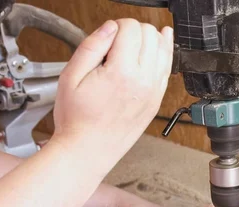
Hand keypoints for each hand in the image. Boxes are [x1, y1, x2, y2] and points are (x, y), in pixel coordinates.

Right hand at [52, 19, 172, 162]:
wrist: (88, 150)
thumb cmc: (77, 119)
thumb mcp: (71, 76)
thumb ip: (92, 46)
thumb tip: (109, 27)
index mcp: (121, 73)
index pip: (131, 29)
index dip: (118, 25)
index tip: (108, 34)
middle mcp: (143, 81)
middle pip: (151, 35)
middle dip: (135, 30)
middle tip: (118, 40)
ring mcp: (154, 92)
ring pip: (164, 49)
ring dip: (151, 39)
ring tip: (137, 40)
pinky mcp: (157, 100)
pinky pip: (168, 69)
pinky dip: (164, 54)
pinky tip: (161, 45)